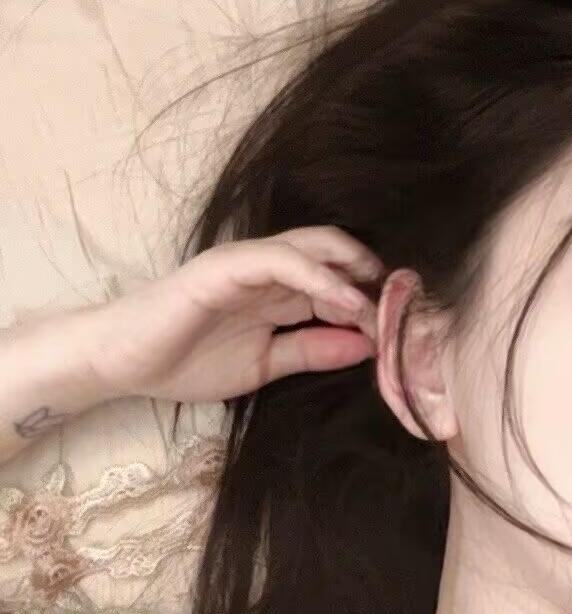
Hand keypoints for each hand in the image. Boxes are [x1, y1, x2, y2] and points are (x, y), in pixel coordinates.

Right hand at [83, 228, 382, 404]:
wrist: (122, 363)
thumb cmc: (185, 361)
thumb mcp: (264, 365)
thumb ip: (311, 352)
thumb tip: (366, 346)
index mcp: (280, 292)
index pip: (339, 281)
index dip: (374, 300)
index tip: (406, 327)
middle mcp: (269, 270)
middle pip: (337, 254)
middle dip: (375, 277)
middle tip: (406, 308)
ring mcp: (247, 264)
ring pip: (315, 248)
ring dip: (354, 275)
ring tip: (382, 306)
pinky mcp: (225, 266)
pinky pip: (280, 260)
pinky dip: (317, 278)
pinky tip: (344, 301)